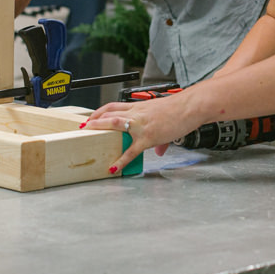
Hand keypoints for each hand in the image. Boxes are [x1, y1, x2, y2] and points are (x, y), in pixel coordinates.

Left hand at [82, 94, 200, 173]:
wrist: (190, 107)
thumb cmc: (180, 109)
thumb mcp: (165, 119)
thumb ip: (159, 136)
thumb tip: (160, 150)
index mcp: (139, 108)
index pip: (114, 106)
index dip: (101, 111)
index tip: (92, 117)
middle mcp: (137, 113)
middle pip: (109, 113)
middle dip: (94, 120)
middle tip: (83, 127)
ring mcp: (141, 125)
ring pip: (114, 124)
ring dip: (99, 129)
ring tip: (88, 136)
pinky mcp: (148, 137)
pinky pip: (131, 151)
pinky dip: (121, 160)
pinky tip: (114, 167)